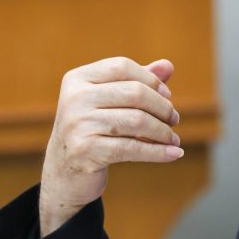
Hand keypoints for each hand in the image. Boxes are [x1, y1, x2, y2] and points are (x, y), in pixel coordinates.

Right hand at [39, 58, 181, 235]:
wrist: (64, 173)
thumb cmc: (92, 130)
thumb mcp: (110, 102)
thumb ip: (137, 81)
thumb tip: (168, 66)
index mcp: (77, 79)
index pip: (122, 67)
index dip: (150, 80)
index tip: (167, 96)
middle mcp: (75, 98)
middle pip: (134, 92)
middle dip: (162, 107)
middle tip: (174, 120)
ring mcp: (78, 124)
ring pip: (137, 121)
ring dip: (163, 131)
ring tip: (173, 139)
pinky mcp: (86, 151)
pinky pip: (133, 148)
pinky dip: (158, 152)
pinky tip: (174, 154)